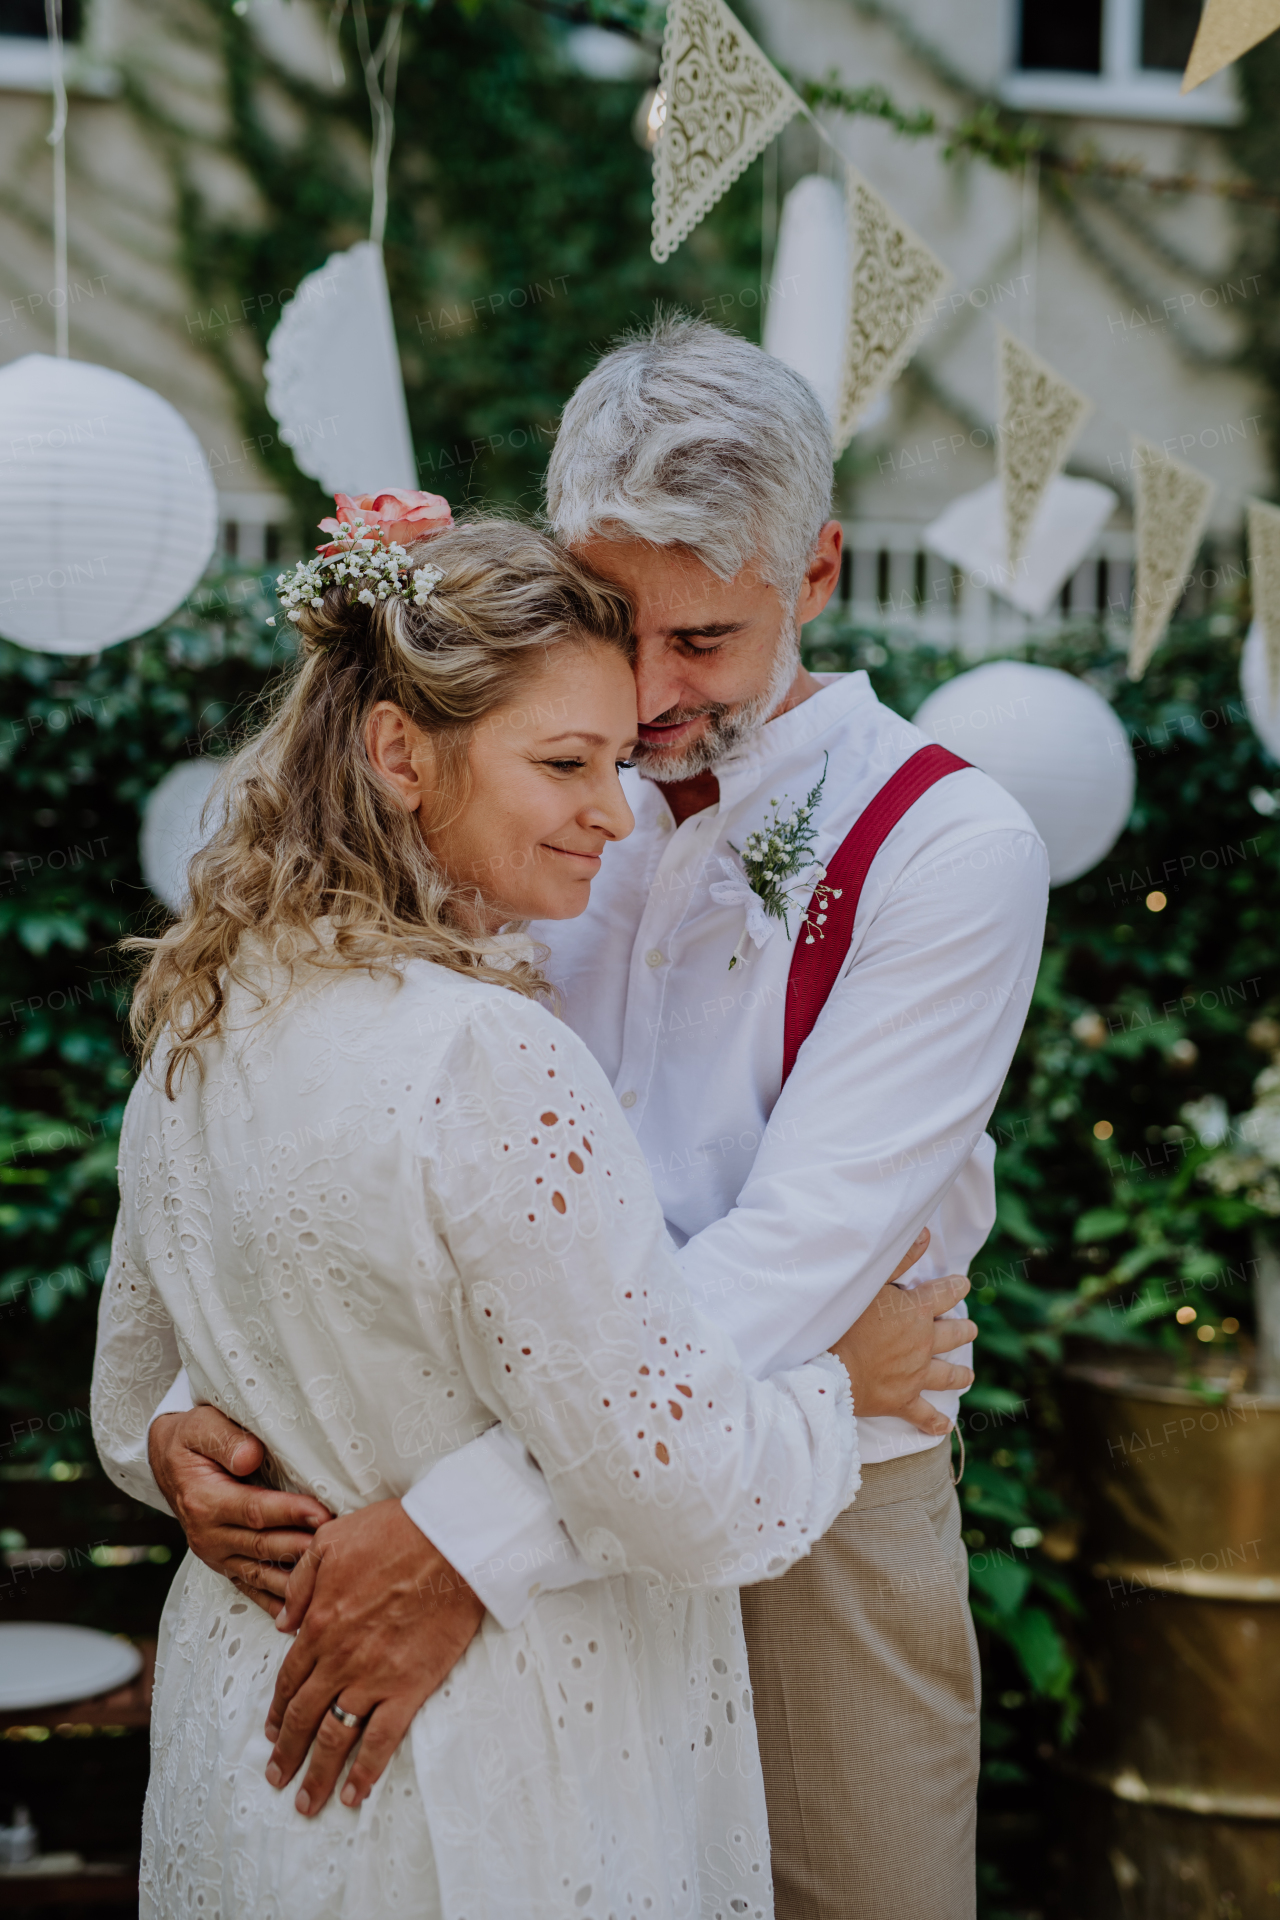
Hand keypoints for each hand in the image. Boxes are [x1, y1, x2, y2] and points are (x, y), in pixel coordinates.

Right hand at [148, 1406, 331, 1616]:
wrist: (168, 1460)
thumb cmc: (192, 1439)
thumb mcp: (202, 1426)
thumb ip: (227, 1440)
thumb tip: (251, 1457)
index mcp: (205, 1501)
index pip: (255, 1511)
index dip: (290, 1513)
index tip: (323, 1514)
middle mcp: (208, 1535)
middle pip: (264, 1546)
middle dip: (303, 1547)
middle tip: (339, 1547)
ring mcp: (216, 1554)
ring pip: (261, 1572)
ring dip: (294, 1579)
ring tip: (328, 1581)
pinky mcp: (224, 1564)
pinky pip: (250, 1587)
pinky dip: (273, 1601)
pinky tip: (298, 1614)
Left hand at [264, 1500, 484, 1817]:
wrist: (450, 1541)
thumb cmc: (394, 1532)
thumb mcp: (330, 1540)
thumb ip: (300, 1582)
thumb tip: (282, 1622)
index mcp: (318, 1623)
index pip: (289, 1679)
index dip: (277, 1711)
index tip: (271, 1734)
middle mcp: (339, 1658)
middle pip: (304, 1716)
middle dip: (287, 1754)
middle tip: (277, 1780)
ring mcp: (373, 1677)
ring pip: (335, 1737)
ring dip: (317, 1773)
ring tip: (307, 1802)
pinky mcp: (409, 1687)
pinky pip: (381, 1739)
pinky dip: (365, 1771)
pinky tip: (354, 1795)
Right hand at [830, 1233, 976, 1437]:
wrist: (829, 1370)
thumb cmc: (843, 1321)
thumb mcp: (868, 1283)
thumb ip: (898, 1259)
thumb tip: (926, 1235)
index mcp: (917, 1311)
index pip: (946, 1293)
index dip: (957, 1287)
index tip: (962, 1284)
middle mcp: (924, 1343)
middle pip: (955, 1334)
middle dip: (963, 1329)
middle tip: (967, 1328)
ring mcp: (916, 1374)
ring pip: (949, 1375)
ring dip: (960, 1373)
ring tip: (968, 1374)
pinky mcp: (903, 1400)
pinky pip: (924, 1415)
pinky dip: (934, 1422)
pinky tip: (944, 1426)